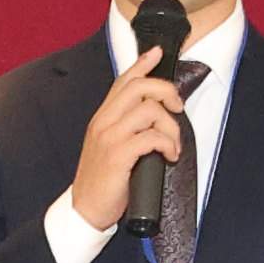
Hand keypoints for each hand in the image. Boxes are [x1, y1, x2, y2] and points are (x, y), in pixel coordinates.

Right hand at [64, 63, 191, 230]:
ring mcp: (109, 137)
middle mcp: (104, 122)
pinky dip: (168, 144)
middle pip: (139, 87)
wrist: (85, 209)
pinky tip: (169, 156)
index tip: (158, 53)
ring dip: (171, 126)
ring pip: (149, 110)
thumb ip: (125, 127)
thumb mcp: (109, 146)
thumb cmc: (102, 180)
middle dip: (167, 91)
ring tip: (173, 145)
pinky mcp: (118, 155)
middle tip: (178, 108)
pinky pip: (151, 137)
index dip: (142, 64)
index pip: (123, 81)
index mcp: (102, 117)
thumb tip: (153, 114)